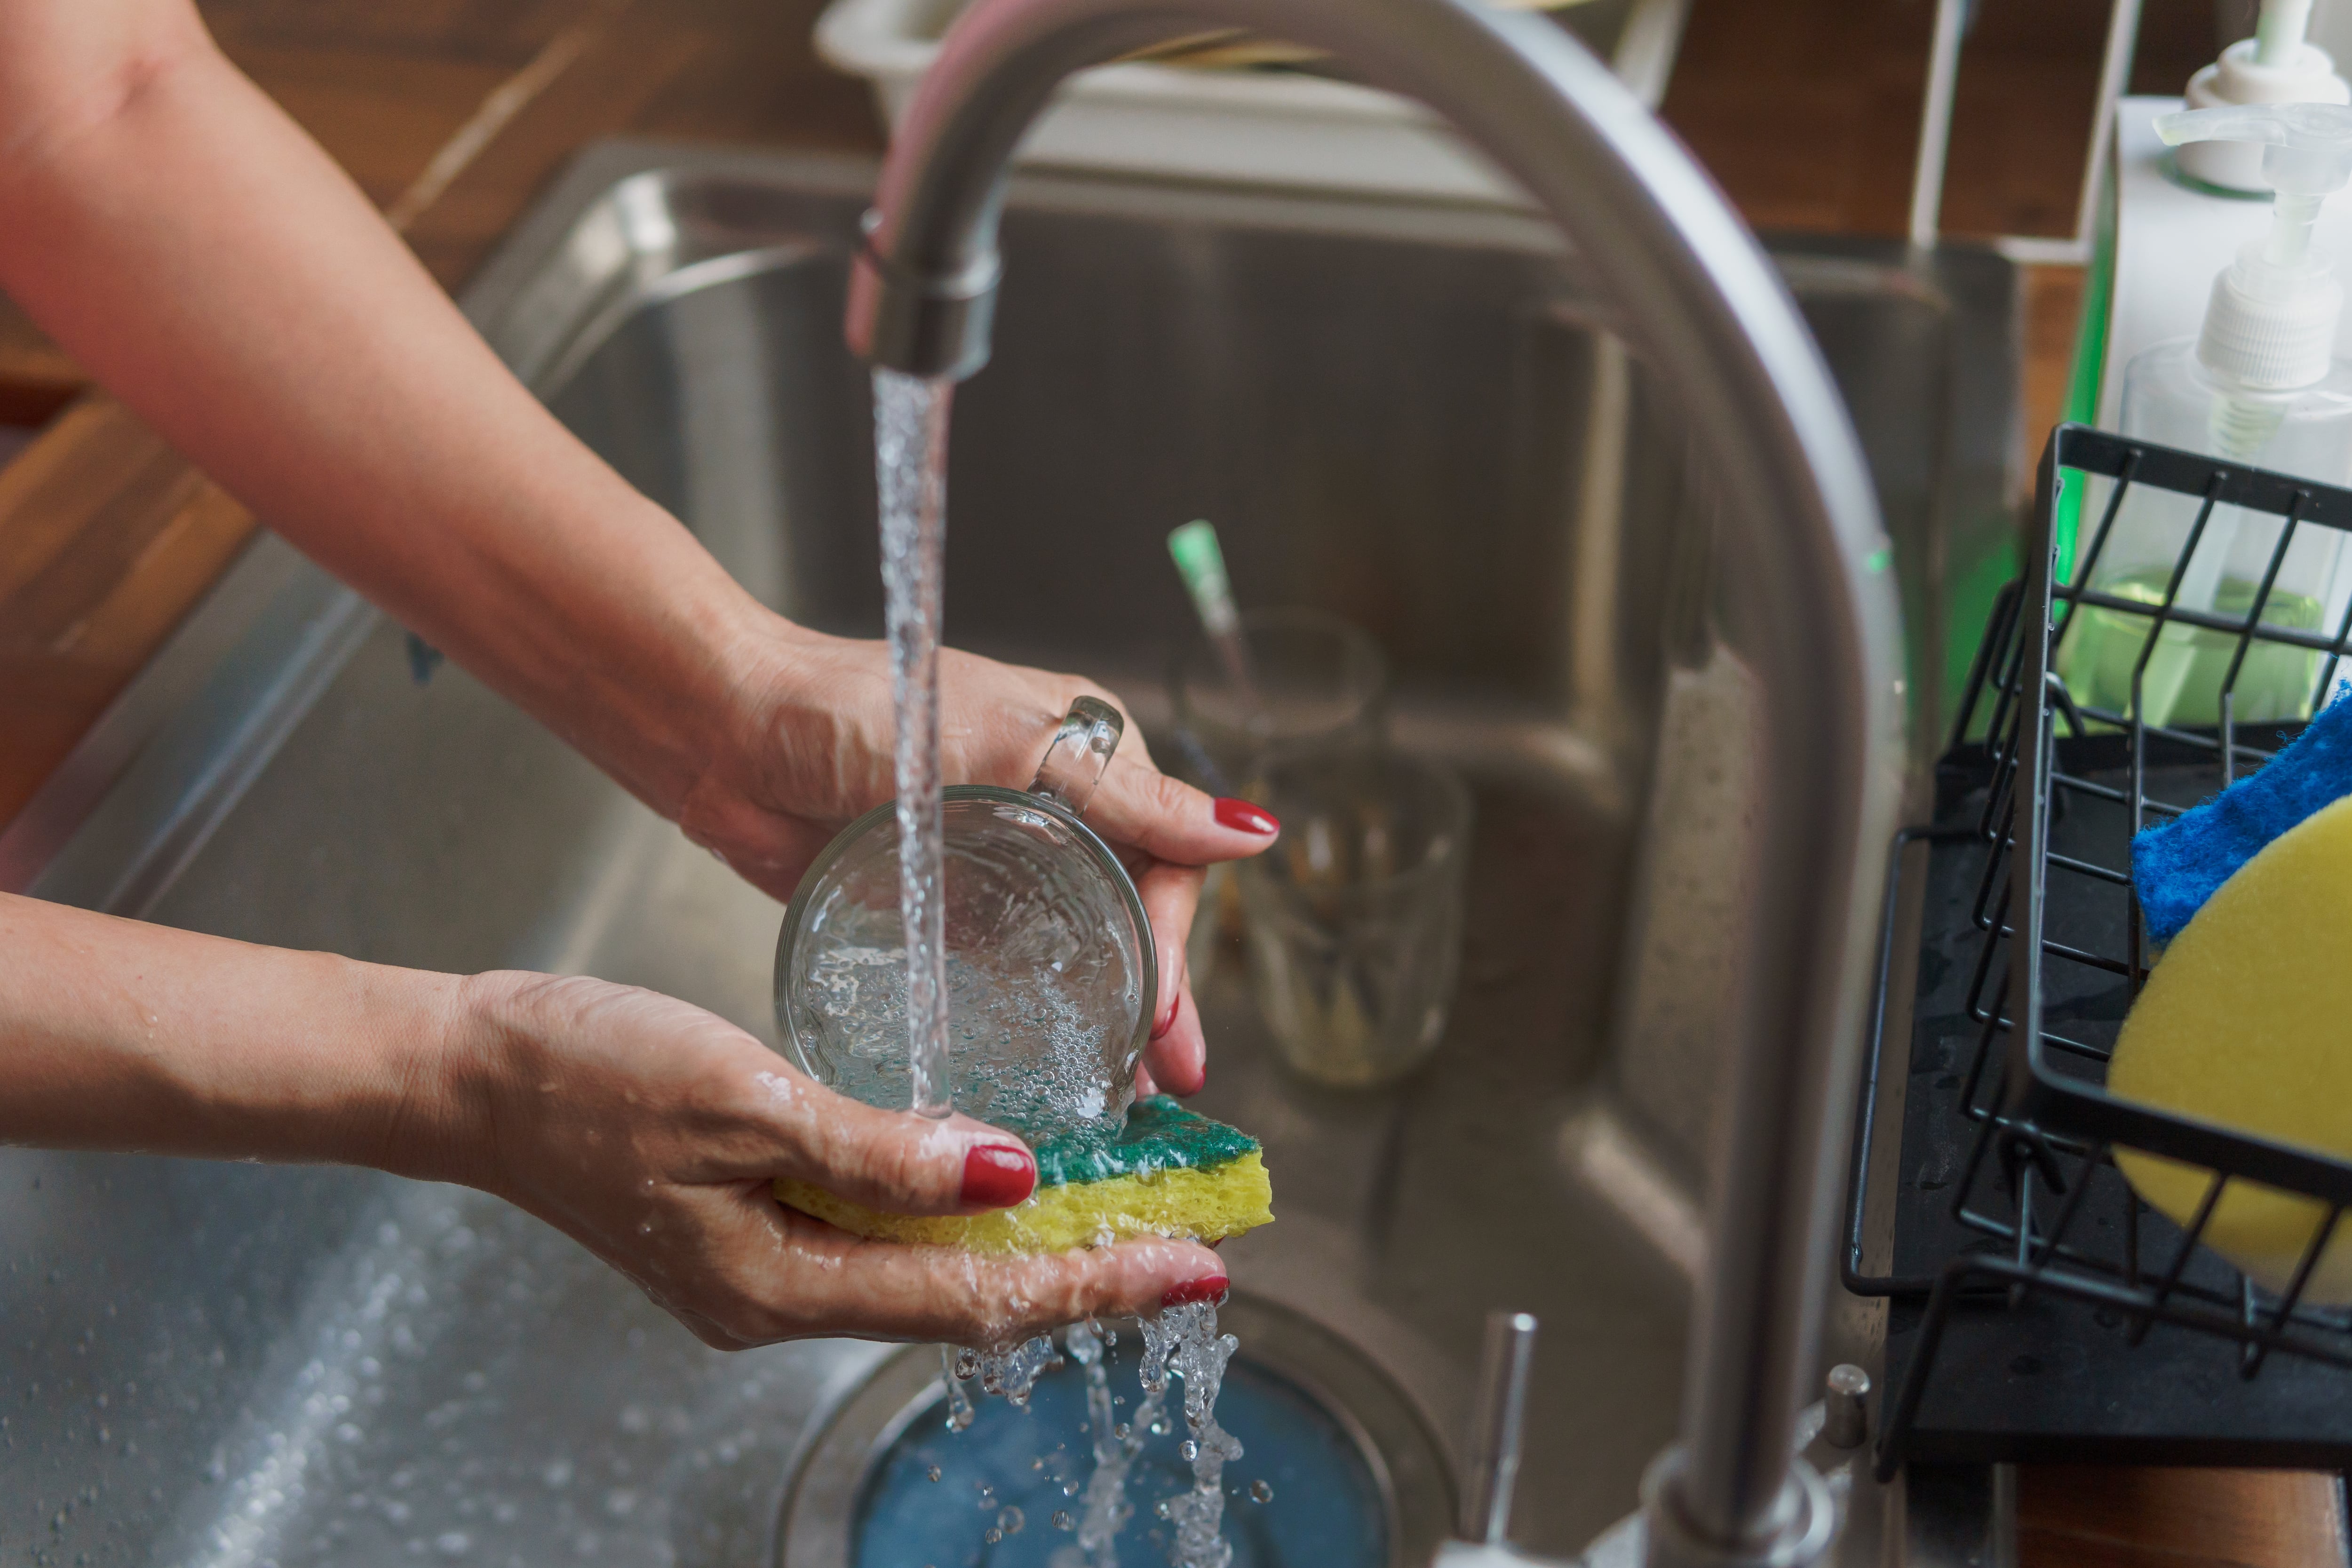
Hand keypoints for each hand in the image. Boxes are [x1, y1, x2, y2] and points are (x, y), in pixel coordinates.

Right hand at [444, 971, 1226, 1348]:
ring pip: (932, 1272)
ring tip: (1129, 1213)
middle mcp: (780, 1296)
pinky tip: (1005, 1185)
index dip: (1095, 1281)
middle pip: (968, 1300)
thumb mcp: (741, 1097)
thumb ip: (878, 1151)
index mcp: (779, 1282)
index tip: (1195, 1267)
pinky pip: (883, 1239)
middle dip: (1087, 1273)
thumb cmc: (586, 1072)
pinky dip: (960, 1216)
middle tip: (1193, 1243)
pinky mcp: (754, 1227)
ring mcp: (766, 1267)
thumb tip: (1006, 1177)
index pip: (977, 1297)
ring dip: (1033, 1245)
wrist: (471, 1070)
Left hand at [676, 619, 1280, 1095]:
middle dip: (1154, 1000)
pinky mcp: (938, 905)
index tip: (1164, 1019)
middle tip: (1166, 1082)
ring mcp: (994, 862)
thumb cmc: (861, 707)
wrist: (727, 731)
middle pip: (1128, 917)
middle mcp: (1052, 810)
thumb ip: (1130, 795)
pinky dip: (1035, 1018)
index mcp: (1085, 757)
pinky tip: (1049, 1068)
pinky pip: (1004, 969)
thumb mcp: (1011, 741)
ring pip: (1073, 952)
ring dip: (1104, 1019)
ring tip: (1125, 1096)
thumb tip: (1255, 832)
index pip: (1160, 863)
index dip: (1170, 947)